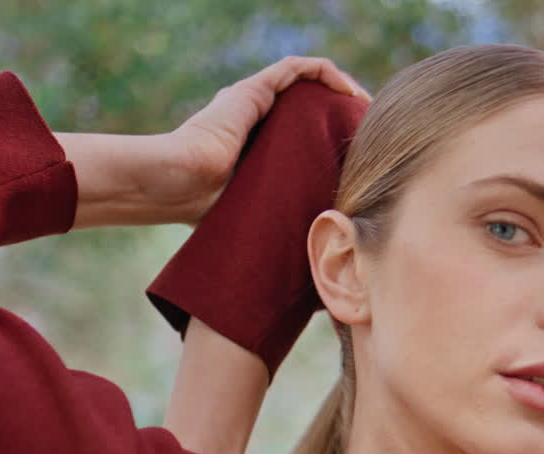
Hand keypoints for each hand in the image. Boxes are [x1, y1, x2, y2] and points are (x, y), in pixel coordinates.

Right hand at [59, 57, 367, 228]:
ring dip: (339, 88)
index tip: (358, 157)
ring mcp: (253, 102)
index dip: (328, 140)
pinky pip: (295, 69)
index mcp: (256, 150)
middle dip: (339, 114)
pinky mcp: (252, 91)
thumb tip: (318, 295)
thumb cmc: (205, 214)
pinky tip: (349, 89)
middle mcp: (255, 122)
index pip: (299, 137)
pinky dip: (325, 73)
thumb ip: (281, 238)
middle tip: (367, 132)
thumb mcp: (259, 224)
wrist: (177, 185)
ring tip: (364, 104)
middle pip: (306, 108)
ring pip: (305, 84)